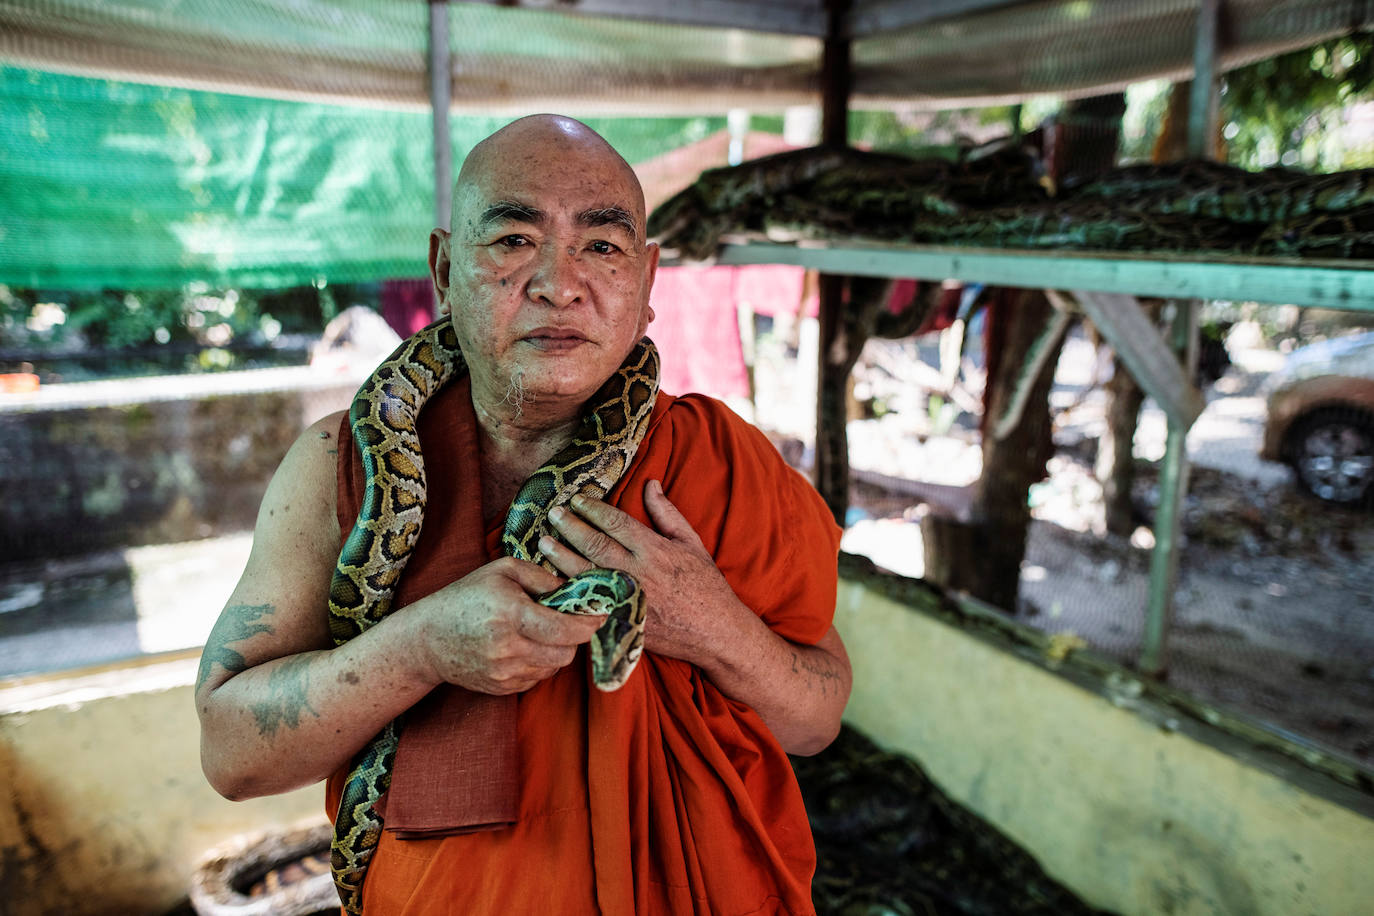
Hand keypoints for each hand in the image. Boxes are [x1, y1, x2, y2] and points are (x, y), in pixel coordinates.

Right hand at [414, 557, 607, 694]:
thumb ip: (542, 576)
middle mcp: (508, 647)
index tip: (599, 614)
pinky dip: (541, 662)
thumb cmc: (465, 597)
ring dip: (558, 650)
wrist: (427, 638)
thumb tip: (575, 589)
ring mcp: (505, 672)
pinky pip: (538, 677)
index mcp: (510, 613)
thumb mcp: (502, 571)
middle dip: (575, 637)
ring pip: (554, 666)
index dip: (589, 623)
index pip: (566, 628)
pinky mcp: (502, 688)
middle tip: (571, 621)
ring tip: (542, 631)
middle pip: (566, 652)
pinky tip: (525, 646)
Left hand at [541, 479, 746, 667]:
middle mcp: (638, 573)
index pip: (615, 522)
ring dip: (561, 556)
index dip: (593, 509)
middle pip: (594, 544)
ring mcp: (626, 599)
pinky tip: (553, 581)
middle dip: (570, 527)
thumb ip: (667, 514)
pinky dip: (569, 591)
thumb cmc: (705, 586)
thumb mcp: (692, 544)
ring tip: (543, 542)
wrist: (714, 632)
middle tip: (553, 513)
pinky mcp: (621, 621)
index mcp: (655, 550)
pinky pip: (588, 604)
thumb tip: (650, 483)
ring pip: (585, 573)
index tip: (577, 500)